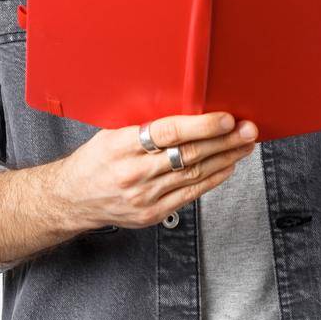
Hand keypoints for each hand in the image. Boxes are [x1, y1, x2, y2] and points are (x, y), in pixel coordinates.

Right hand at [56, 111, 257, 228]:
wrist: (72, 198)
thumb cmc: (95, 160)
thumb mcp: (110, 132)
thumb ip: (143, 122)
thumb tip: (184, 105)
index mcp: (121, 145)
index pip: (167, 133)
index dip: (200, 126)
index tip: (225, 119)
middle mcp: (133, 172)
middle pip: (187, 155)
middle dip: (223, 141)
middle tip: (247, 130)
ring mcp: (143, 196)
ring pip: (193, 174)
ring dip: (225, 159)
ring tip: (244, 145)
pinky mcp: (152, 214)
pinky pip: (190, 195)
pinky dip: (212, 179)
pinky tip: (227, 167)